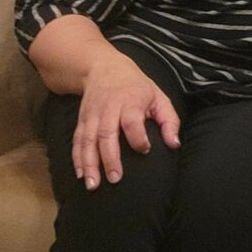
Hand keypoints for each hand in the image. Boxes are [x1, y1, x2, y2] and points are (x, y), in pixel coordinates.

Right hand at [72, 55, 179, 189]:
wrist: (104, 67)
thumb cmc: (136, 86)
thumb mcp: (158, 96)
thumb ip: (169, 120)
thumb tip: (174, 144)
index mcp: (130, 101)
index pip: (132, 121)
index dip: (138, 137)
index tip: (145, 150)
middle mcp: (108, 109)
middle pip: (107, 134)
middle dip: (110, 158)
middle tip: (115, 179)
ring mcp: (92, 115)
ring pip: (88, 140)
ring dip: (90, 163)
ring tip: (93, 184)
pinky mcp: (81, 120)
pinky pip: (77, 141)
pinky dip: (77, 158)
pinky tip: (81, 174)